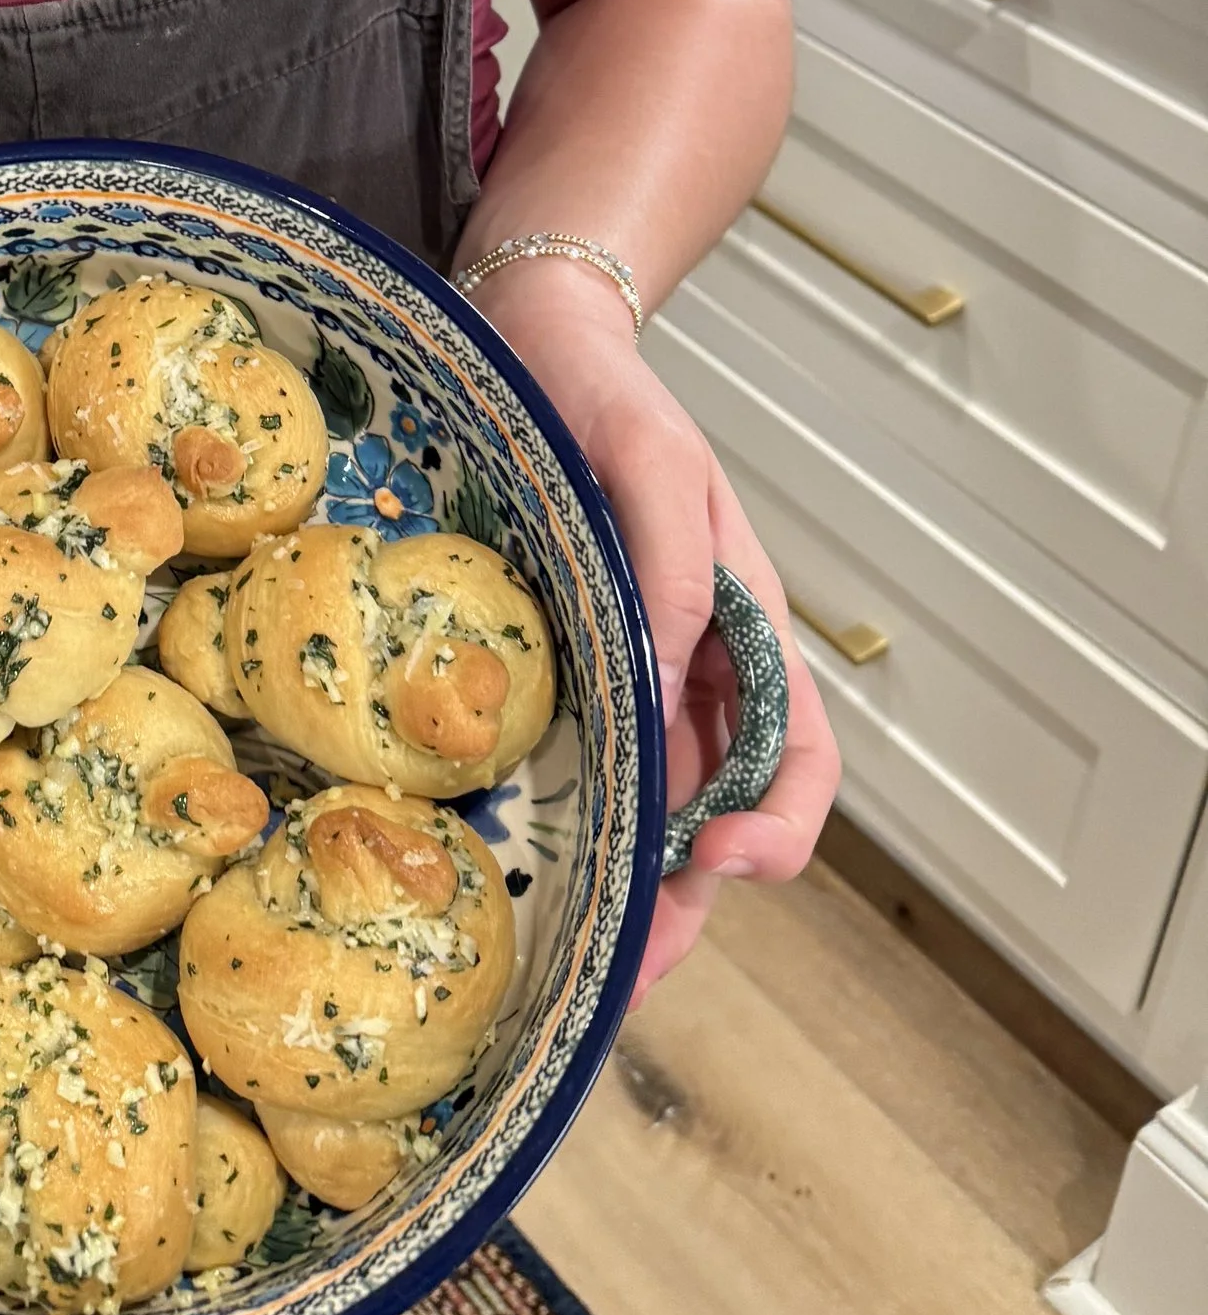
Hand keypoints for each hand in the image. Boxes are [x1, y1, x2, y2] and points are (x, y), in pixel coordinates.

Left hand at [470, 261, 839, 997]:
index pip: (796, 758)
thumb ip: (674, 568)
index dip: (778, 828)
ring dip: (623, 890)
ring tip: (572, 959)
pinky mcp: (554, 670)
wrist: (530, 343)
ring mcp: (624, 677)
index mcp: (744, 628)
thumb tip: (671, 680)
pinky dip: (562, 828)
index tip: (723, 862)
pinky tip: (517, 872)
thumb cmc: (606, 396)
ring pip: (644, 811)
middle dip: (685, 904)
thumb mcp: (651, 465)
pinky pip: (572, 764)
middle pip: (717, 815)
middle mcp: (693, 671)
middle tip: (627, 970)